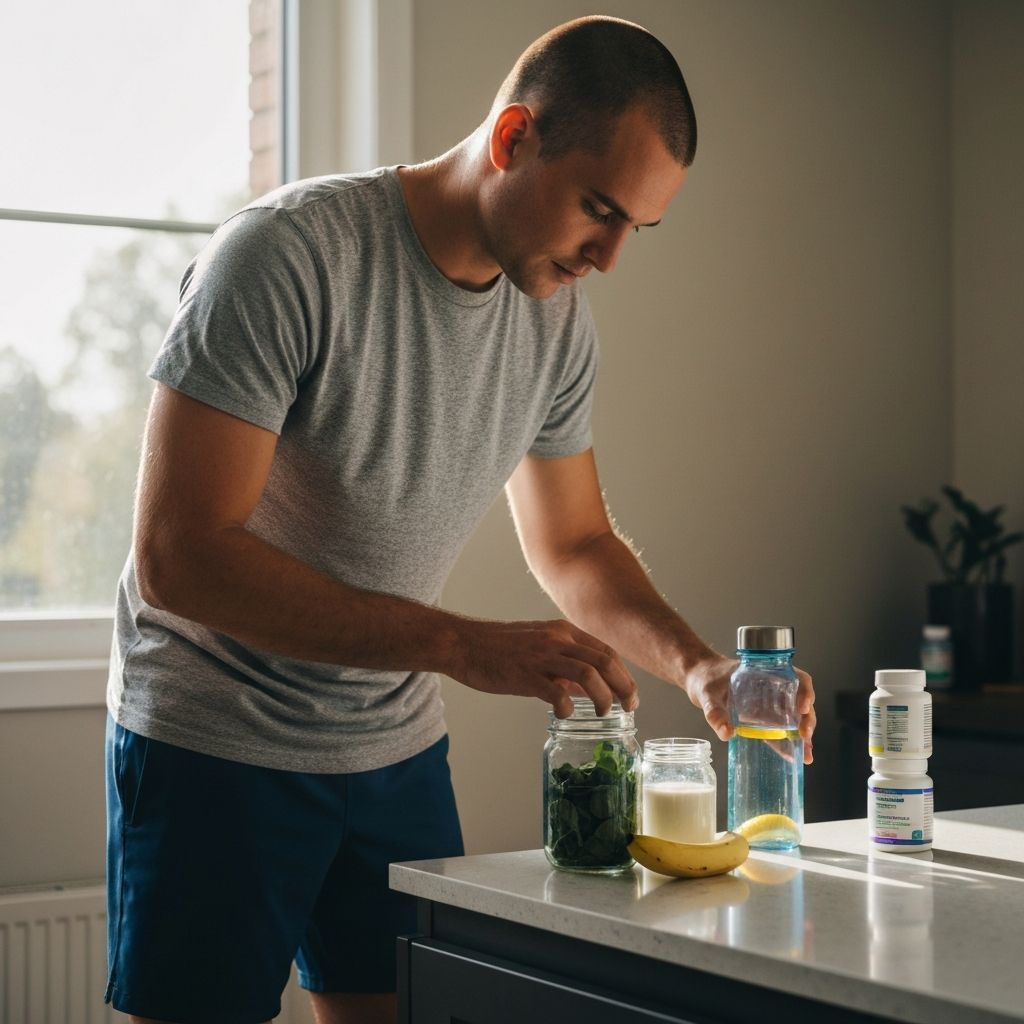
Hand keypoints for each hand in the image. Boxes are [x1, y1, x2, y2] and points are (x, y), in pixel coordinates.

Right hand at [449, 619, 638, 718]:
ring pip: (589, 673)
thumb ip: (564, 666)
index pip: (606, 651)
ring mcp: (541, 655)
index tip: (630, 695)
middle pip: (605, 661)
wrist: (463, 643)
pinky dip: (567, 706)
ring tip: (603, 713)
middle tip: (630, 708)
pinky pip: (556, 692)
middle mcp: (557, 639)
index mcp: (563, 632)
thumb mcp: (539, 648)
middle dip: (624, 686)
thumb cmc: (498, 648)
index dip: (624, 675)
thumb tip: (589, 688)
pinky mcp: (524, 674)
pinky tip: (564, 714)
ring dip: (603, 697)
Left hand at [682, 654, 816, 764]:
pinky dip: (787, 743)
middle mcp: (772, 689)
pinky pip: (779, 730)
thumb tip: (726, 733)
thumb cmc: (705, 679)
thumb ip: (714, 712)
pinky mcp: (761, 719)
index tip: (804, 706)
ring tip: (805, 755)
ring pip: (794, 718)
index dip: (805, 690)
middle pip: (800, 701)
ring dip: (802, 736)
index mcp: (765, 674)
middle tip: (805, 736)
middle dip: (807, 720)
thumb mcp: (707, 694)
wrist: (697, 681)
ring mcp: (768, 704)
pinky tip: (793, 757)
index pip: (796, 677)